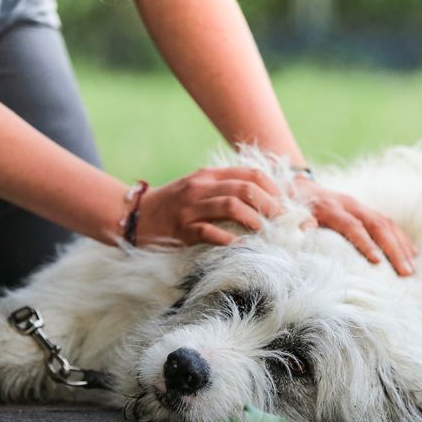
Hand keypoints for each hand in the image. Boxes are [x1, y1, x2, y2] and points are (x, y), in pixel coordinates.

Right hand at [134, 167, 283, 246]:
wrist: (135, 216)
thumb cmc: (173, 205)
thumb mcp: (199, 188)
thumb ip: (225, 189)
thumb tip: (263, 201)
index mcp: (209, 176)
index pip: (250, 174)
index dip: (273, 188)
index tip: (286, 204)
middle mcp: (201, 187)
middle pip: (245, 189)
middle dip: (269, 204)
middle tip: (281, 220)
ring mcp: (191, 208)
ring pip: (231, 206)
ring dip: (254, 219)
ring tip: (265, 231)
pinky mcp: (182, 229)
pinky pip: (210, 232)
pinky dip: (229, 239)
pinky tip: (241, 246)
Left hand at [293, 177, 417, 276]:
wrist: (298, 186)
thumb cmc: (292, 207)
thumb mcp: (288, 214)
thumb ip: (296, 222)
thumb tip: (306, 230)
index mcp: (330, 207)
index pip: (352, 225)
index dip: (365, 243)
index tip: (377, 262)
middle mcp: (349, 204)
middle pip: (377, 225)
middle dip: (393, 249)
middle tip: (405, 272)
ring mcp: (360, 206)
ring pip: (386, 224)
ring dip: (401, 246)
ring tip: (411, 268)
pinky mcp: (365, 210)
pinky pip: (388, 223)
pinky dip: (401, 238)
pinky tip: (412, 254)